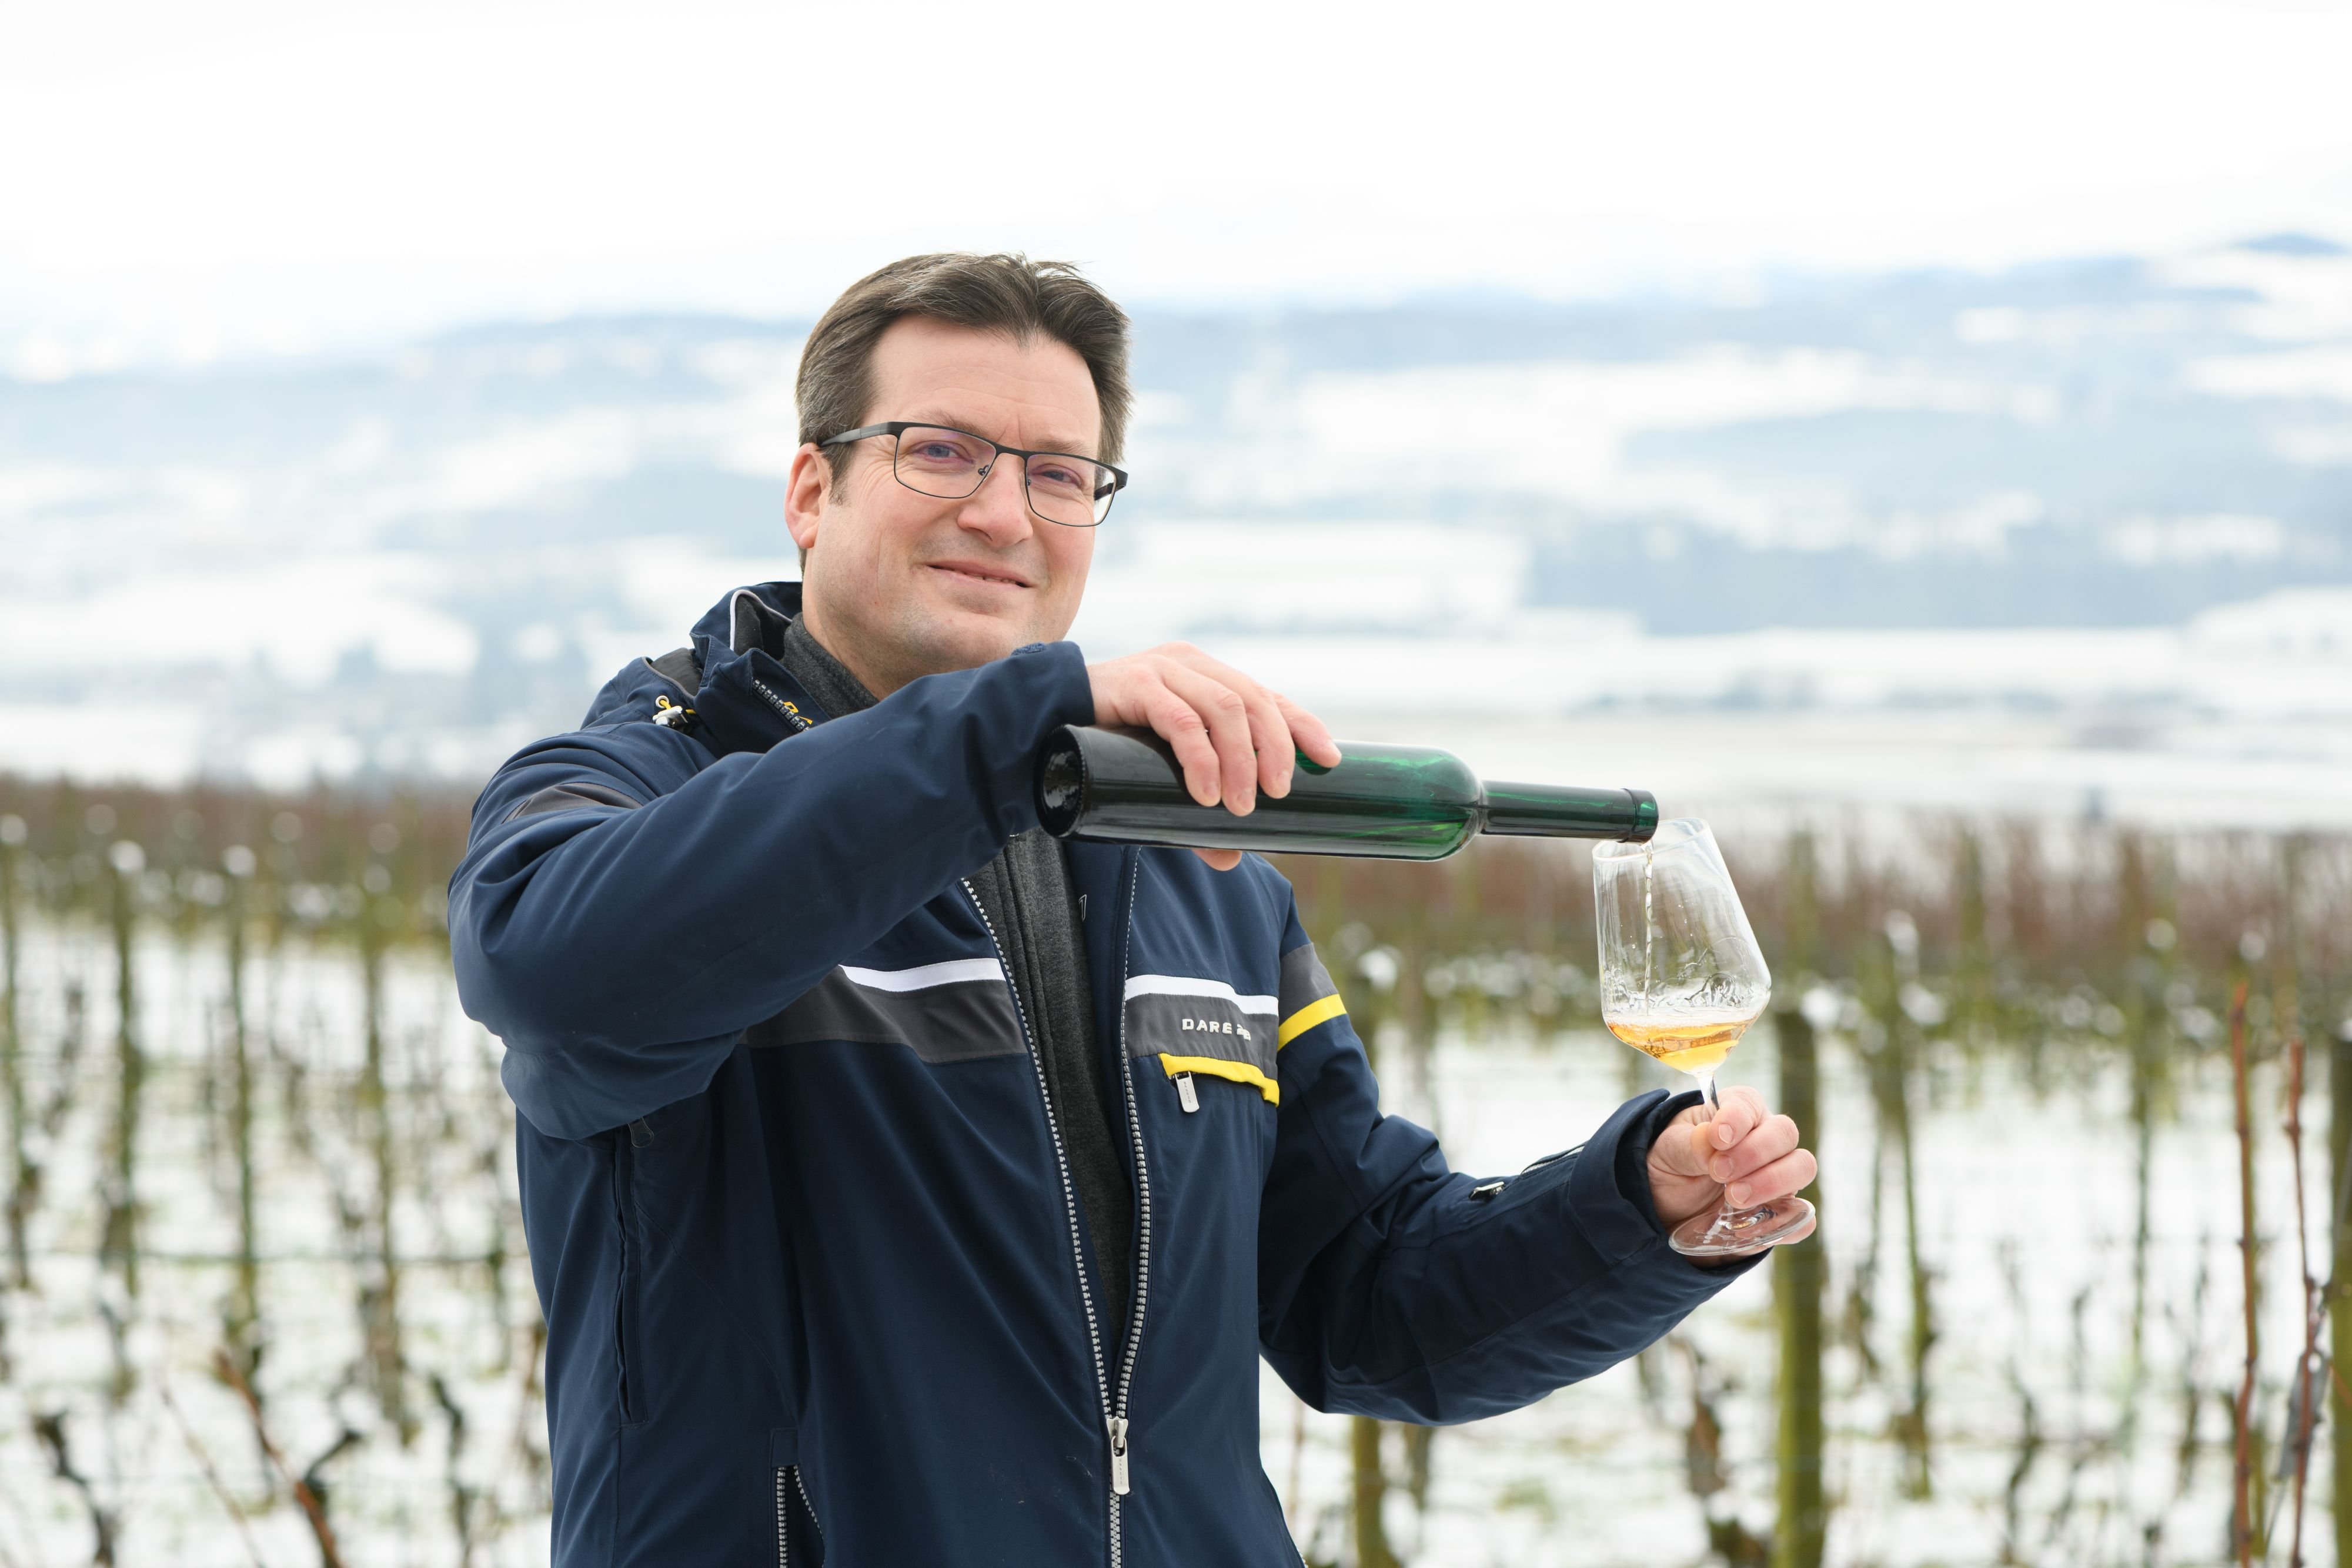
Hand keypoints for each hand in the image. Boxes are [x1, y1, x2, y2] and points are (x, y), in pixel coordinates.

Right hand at [1086, 643, 1341, 870]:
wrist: (1037, 730)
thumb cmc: (1106, 751)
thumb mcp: (1161, 776)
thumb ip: (1195, 810)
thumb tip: (1232, 857)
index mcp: (1205, 677)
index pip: (1266, 696)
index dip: (1302, 725)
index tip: (1330, 760)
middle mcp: (1189, 665)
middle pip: (1254, 700)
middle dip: (1276, 749)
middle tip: (1278, 796)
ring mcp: (1162, 669)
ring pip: (1225, 707)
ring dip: (1242, 760)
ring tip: (1241, 806)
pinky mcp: (1134, 683)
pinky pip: (1180, 719)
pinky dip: (1201, 758)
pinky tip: (1206, 791)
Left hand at [1645, 1086, 1817, 1252]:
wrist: (1668, 1207)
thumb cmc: (1671, 1165)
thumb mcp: (1668, 1150)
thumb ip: (1688, 1144)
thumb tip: (1711, 1139)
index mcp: (1736, 1112)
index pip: (1748, 1105)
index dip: (1737, 1120)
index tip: (1718, 1138)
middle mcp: (1765, 1139)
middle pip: (1785, 1133)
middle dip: (1755, 1153)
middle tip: (1720, 1174)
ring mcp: (1778, 1175)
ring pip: (1802, 1168)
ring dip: (1773, 1182)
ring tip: (1734, 1198)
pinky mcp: (1781, 1212)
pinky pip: (1802, 1217)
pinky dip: (1787, 1223)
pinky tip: (1754, 1228)